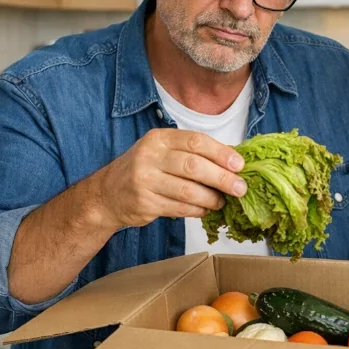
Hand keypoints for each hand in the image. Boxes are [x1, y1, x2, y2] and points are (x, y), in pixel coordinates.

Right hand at [91, 128, 246, 228]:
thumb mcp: (164, 152)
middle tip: (240, 188)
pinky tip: (205, 210)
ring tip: (222, 202)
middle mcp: (149, 156)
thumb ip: (194, 153)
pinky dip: (197, 210)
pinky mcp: (144, 203)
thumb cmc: (146, 169)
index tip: (240, 165)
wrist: (108, 194)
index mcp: (159, 138)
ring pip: (188, 191)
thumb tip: (234, 158)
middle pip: (194, 166)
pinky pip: (179, 208)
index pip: (196, 141)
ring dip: (211, 198)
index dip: (221, 153)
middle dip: (222, 178)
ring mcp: (144, 180)